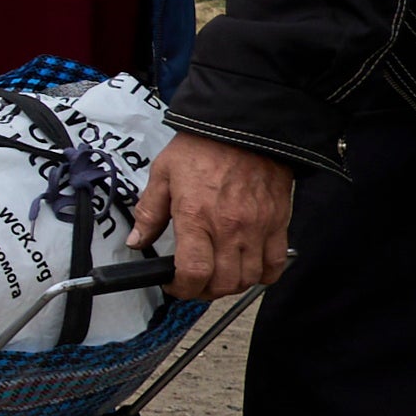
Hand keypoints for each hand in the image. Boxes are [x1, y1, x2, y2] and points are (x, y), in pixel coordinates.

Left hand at [130, 130, 295, 299]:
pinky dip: (262, 274)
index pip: (193, 273)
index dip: (181, 289)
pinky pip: (276, 264)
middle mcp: (229, 228)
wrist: (245, 124)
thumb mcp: (164, 173)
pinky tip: (248, 267)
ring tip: (218, 275)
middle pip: (222, 283)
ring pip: (248, 279)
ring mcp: (257, 228)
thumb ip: (149, 212)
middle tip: (194, 282)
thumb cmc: (203, 146)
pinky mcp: (278, 223)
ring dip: (231, 285)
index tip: (173, 285)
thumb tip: (136, 241)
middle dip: (204, 291)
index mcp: (196, 216)